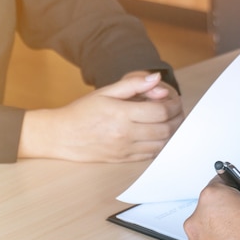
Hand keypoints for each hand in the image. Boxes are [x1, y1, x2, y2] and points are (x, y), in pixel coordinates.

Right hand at [18, 72, 183, 161]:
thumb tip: (156, 79)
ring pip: (161, 144)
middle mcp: (125, 134)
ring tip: (172, 122)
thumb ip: (133, 84)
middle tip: (178, 112)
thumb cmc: (82, 112)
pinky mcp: (123, 159)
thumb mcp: (105, 92)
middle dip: (177, 120)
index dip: (173, 106)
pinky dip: (161, 145)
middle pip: (165, 129)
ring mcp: (125, 149)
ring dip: (172, 133)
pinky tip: (160, 135)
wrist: (61, 136)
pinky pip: (150, 155)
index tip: (174, 100)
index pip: (160, 112)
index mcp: (121, 114)